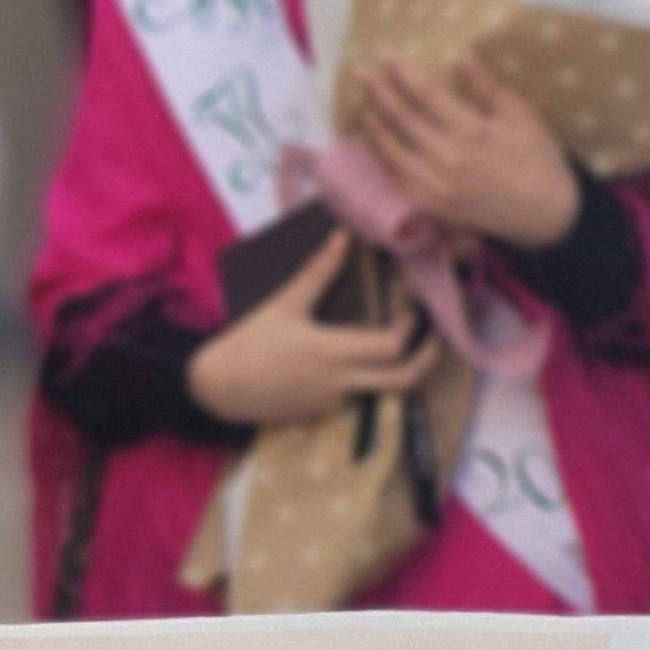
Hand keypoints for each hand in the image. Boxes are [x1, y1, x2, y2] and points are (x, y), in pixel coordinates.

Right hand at [186, 229, 442, 426]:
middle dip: (427, 359)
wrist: (217, 388)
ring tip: (394, 345)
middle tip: (433, 338)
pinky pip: (353, 395)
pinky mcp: (321, 412)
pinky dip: (359, 377)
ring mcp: (334, 401)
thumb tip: (342, 237)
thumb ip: (318, 272)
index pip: (393, 345)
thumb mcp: (284, 304)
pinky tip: (346, 361)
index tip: (410, 307)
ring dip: (394, 368)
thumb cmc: (249, 342)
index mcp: (333, 352)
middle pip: (405, 379)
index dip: (410, 325)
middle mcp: (341, 381)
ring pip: (381, 389)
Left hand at [347, 58, 581, 249]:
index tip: (386, 54)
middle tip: (359, 70)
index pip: (427, 94)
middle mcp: (447, 156)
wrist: (544, 213)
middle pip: (402, 117)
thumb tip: (464, 54)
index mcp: (472, 130)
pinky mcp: (429, 204)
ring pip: (391, 148)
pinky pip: (395, 176)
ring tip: (360, 101)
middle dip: (378, 90)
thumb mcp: (521, 117)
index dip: (403, 72)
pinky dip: (380, 156)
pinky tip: (371, 141)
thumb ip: (488, 87)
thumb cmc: (538, 158)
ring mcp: (434, 183)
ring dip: (373, 122)